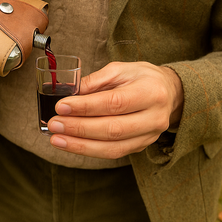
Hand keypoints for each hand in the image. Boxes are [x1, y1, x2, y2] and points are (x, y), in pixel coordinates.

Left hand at [47, 62, 183, 158]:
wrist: (167, 92)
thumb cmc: (141, 77)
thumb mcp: (121, 69)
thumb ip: (96, 80)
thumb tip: (70, 93)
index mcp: (151, 92)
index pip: (115, 102)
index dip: (86, 107)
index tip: (61, 106)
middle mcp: (154, 117)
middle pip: (113, 128)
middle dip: (79, 128)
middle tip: (54, 124)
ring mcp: (149, 136)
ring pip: (112, 147)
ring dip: (80, 145)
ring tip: (56, 139)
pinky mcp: (140, 146)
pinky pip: (113, 153)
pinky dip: (89, 150)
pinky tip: (70, 144)